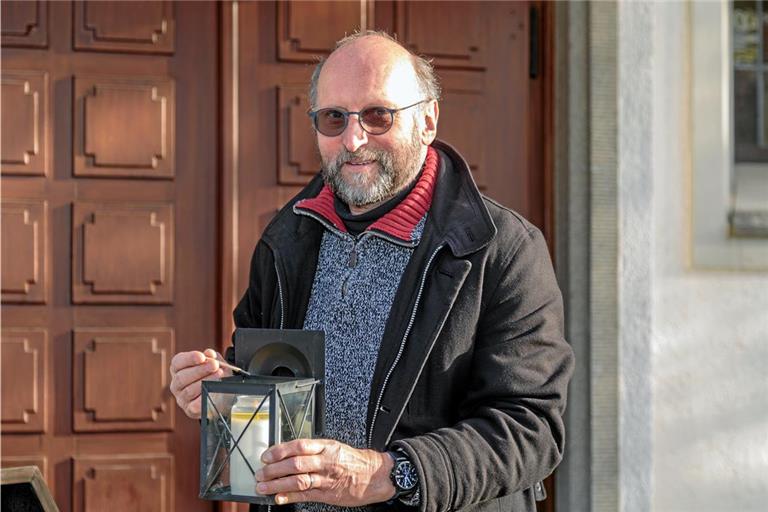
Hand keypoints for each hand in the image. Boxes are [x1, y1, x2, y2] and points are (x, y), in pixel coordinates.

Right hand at [169, 348, 230, 418]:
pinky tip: (213, 391)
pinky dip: (204, 398)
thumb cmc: (215, 377)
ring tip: (218, 376)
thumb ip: (212, 358)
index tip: (201, 357)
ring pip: (188, 391)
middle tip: (214, 365)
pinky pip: (194, 405)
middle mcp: (177, 384)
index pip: (177, 362)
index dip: (189, 359)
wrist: (222, 396)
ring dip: (205, 382)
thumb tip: (209, 354)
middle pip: (182, 377)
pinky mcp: (189, 410)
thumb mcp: (215, 364)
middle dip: (200, 370)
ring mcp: (182, 398)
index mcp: (179, 369)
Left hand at [254, 439, 395, 505]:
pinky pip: (306, 495)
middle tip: (260, 473)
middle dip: (274, 469)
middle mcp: (325, 461)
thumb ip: (314, 450)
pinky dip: (290, 497)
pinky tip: (279, 498)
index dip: (280, 451)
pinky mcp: (328, 494)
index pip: (299, 445)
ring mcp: (327, 479)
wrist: (375, 475)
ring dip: (278, 485)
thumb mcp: (335, 447)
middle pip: (295, 464)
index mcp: (326, 447)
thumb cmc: (354, 461)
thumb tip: (288, 454)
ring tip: (263, 487)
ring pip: (298, 480)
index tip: (266, 456)